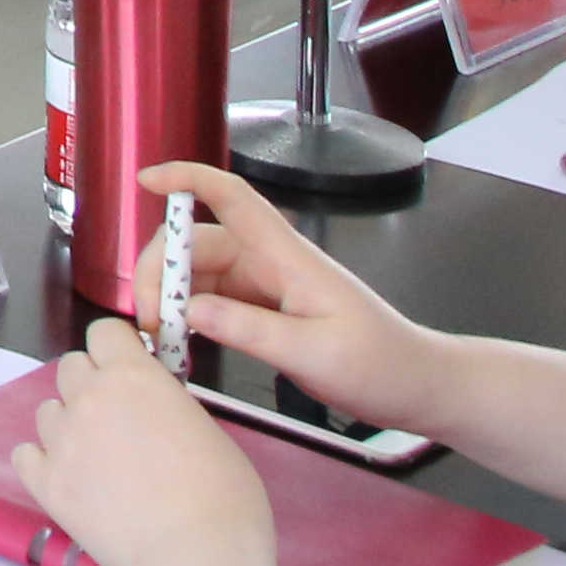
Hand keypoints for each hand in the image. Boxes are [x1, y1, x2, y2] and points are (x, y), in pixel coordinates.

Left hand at [15, 318, 273, 565]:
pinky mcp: (46, 483)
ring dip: (69, 424)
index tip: (130, 370)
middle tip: (119, 419)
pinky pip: (25, 455)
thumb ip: (169, 406)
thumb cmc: (224, 498)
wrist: (196, 557)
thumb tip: (154, 409)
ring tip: (100, 458)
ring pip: (47, 411)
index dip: (117, 349)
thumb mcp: (209, 431)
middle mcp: (89, 398)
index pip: (104, 332)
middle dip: (92, 385)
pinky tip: (69, 477)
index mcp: (133, 376)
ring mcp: (62, 440)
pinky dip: (43, 462)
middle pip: (70, 367)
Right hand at [143, 163, 449, 434]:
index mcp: (288, 258)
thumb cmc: (380, 365)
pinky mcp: (265, 310)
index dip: (188, 178)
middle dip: (160, 271)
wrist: (419, 387)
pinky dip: (189, 317)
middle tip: (150, 320)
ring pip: (199, 275)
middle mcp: (271, 263)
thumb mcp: (315, 354)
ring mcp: (266, 286)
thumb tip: (189, 309)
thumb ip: (250, 330)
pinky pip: (212, 301)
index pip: (233, 197)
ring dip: (171, 298)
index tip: (146, 181)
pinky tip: (182, 343)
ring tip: (162, 339)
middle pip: (197, 243)